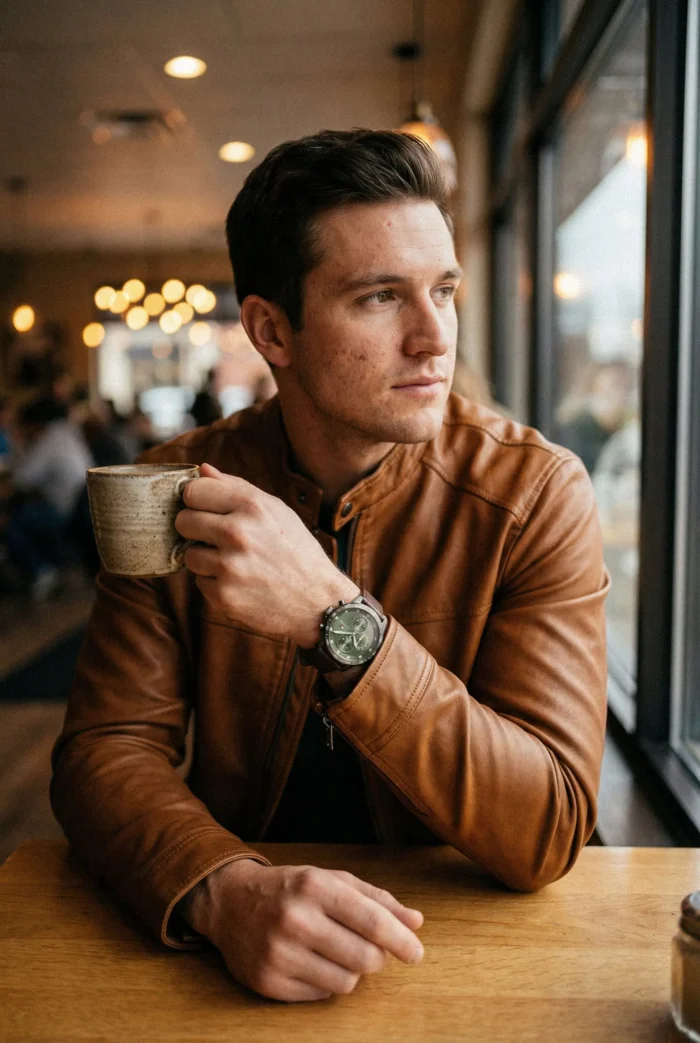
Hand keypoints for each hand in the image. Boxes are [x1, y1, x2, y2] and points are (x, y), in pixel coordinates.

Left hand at [175, 463, 358, 645]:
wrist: (317, 600)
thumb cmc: (296, 550)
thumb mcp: (276, 510)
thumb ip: (236, 487)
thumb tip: (203, 470)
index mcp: (251, 506)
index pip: (193, 491)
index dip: (197, 500)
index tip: (205, 508)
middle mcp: (237, 533)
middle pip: (183, 521)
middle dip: (195, 529)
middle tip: (216, 537)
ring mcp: (229, 566)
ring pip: (189, 554)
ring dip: (206, 559)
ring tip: (235, 562)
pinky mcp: (224, 596)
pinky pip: (200, 582)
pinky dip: (216, 583)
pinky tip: (241, 582)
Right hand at [180, 859, 423, 1001]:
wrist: (230, 903)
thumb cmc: (291, 889)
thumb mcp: (332, 880)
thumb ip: (376, 899)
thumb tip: (416, 922)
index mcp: (314, 886)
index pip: (371, 921)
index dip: (401, 940)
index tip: (417, 953)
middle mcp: (295, 920)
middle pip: (365, 958)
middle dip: (376, 956)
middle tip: (368, 947)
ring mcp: (278, 954)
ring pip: (346, 982)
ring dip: (352, 970)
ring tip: (336, 951)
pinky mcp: (268, 982)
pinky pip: (321, 995)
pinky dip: (327, 982)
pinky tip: (313, 962)